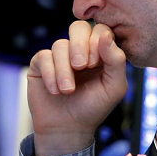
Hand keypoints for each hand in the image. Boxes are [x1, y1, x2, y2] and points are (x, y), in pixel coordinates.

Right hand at [27, 21, 127, 155]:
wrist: (67, 128)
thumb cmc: (93, 108)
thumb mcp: (114, 87)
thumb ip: (116, 61)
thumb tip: (105, 36)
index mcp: (100, 52)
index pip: (100, 30)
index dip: (97, 42)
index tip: (95, 64)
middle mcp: (79, 50)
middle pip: (78, 27)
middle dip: (79, 45)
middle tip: (80, 66)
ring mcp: (59, 56)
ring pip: (59, 45)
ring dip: (64, 70)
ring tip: (67, 90)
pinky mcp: (41, 64)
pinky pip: (43, 56)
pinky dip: (50, 74)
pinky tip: (55, 90)